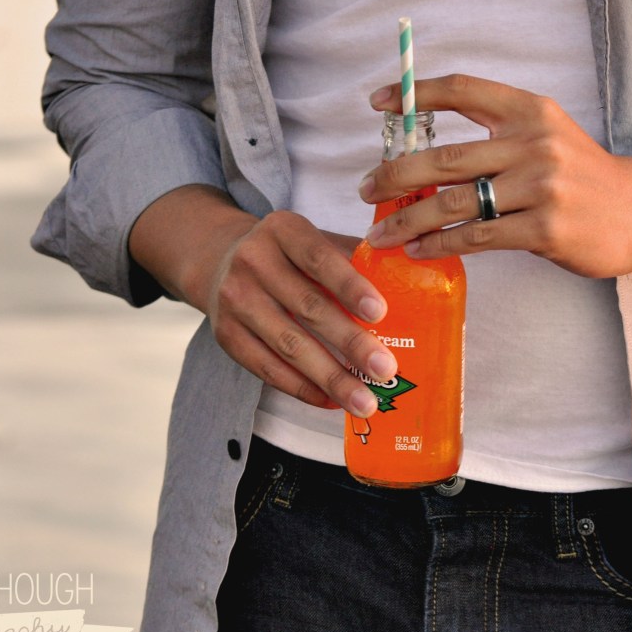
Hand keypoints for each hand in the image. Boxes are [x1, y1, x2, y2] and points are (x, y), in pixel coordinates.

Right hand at [129, 186, 398, 416]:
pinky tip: (332, 401)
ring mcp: (235, 300)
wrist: (221, 261)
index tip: (380, 313)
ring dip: (330, 378)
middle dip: (350, 342)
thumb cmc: (290, 255)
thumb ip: (353, 258)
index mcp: (282, 230)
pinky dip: (302, 389)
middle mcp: (253, 261)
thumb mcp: (314, 240)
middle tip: (385, 369)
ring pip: (288, 346)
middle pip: (307, 307)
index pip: (319, 258)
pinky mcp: (225, 335)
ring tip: (364, 402)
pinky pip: (267, 369)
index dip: (349, 286)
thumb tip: (410, 286)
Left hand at [360, 74, 631, 277]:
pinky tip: (418, 250)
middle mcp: (533, 143)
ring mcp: (540, 188)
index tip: (377, 103)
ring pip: (453, 203)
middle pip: (443, 157)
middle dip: (394, 175)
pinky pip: (477, 237)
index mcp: (530, 111)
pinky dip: (440, 244)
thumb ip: (497, 134)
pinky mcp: (544, 229)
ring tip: (380, 232)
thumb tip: (425, 155)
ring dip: (407, 219)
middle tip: (364, 189)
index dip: (415, 93)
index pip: (463, 89)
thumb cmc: (584, 175)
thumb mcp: (547, 133)